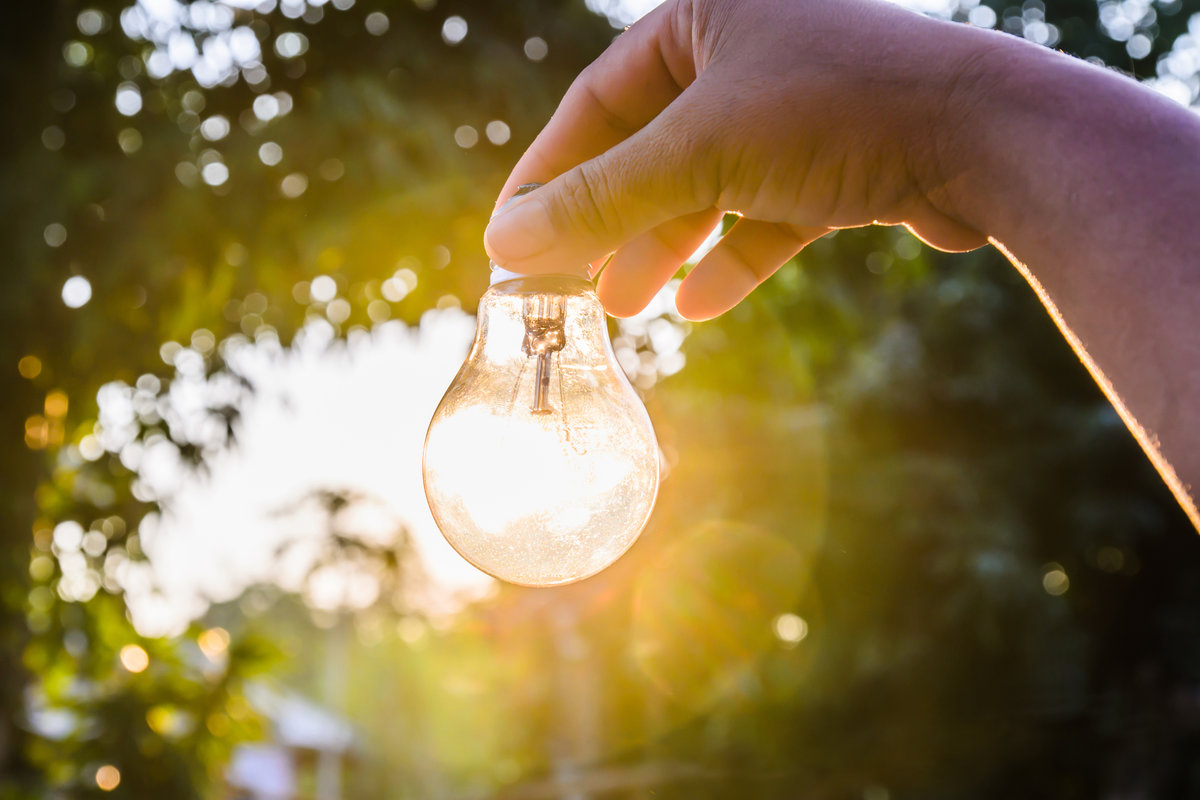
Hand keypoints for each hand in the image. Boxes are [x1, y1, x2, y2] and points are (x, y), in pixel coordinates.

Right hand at [483, 0, 1000, 318]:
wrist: (988, 139)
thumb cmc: (838, 112)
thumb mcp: (699, 152)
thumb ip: (599, 198)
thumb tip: (505, 241)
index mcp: (703, 15)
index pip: (598, 101)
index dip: (551, 173)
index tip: (510, 235)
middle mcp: (747, 51)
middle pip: (649, 148)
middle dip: (609, 221)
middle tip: (567, 283)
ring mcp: (795, 108)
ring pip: (706, 185)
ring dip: (665, 246)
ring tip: (628, 305)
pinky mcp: (836, 159)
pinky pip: (764, 212)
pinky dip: (732, 256)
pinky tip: (698, 305)